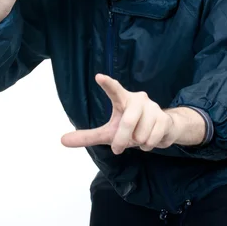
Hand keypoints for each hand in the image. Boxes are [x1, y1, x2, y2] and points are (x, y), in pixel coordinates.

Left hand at [61, 74, 180, 154]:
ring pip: (140, 134)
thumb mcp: (108, 133)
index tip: (98, 76)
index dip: (108, 84)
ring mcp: (153, 107)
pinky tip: (149, 140)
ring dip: (137, 142)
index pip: (114, 89)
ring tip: (139, 136)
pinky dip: (147, 146)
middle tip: (118, 149)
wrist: (163, 131)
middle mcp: (139, 99)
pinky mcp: (164, 118)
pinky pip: (151, 139)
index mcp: (123, 99)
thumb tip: (62, 140)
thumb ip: (87, 136)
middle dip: (122, 139)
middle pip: (127, 122)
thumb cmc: (132, 128)